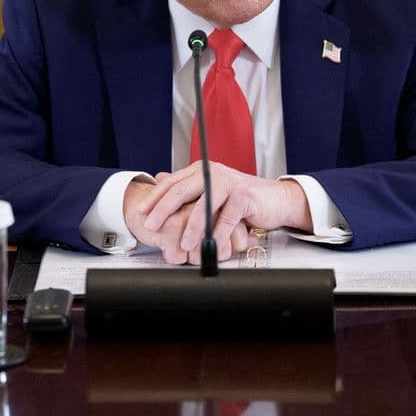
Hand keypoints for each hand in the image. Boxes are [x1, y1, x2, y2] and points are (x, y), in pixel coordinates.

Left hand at [136, 161, 310, 257]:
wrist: (275, 200)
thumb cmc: (241, 199)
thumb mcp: (211, 193)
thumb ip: (189, 188)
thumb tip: (159, 179)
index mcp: (202, 171)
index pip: (172, 183)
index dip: (154, 198)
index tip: (139, 212)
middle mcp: (213, 173)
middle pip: (182, 190)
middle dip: (163, 209)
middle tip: (151, 226)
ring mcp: (229, 183)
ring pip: (204, 205)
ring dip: (192, 227)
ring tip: (184, 243)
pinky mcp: (244, 196)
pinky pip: (227, 217)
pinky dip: (217, 233)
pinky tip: (210, 244)